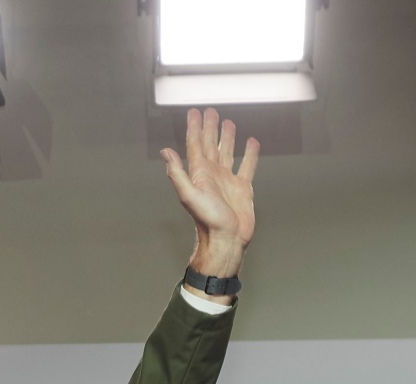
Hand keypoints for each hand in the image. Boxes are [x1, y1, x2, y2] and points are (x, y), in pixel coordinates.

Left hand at [161, 108, 259, 283]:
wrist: (226, 239)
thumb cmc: (208, 221)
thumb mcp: (189, 195)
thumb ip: (177, 173)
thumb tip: (165, 152)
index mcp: (200, 173)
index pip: (195, 144)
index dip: (194, 127)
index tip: (194, 112)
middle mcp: (213, 174)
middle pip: (210, 144)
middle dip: (210, 127)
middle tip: (210, 111)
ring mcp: (228, 180)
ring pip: (227, 152)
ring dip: (227, 137)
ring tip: (228, 123)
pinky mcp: (242, 188)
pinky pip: (247, 166)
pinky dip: (250, 154)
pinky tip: (251, 144)